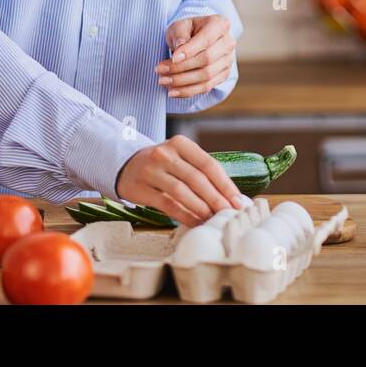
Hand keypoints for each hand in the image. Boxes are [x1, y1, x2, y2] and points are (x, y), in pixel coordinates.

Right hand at [115, 135, 245, 225]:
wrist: (126, 166)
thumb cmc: (163, 165)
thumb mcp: (180, 158)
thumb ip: (202, 173)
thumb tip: (231, 197)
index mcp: (180, 144)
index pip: (208, 164)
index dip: (225, 184)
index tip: (238, 201)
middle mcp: (164, 154)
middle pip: (196, 179)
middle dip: (216, 199)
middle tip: (229, 214)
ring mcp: (150, 171)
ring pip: (182, 192)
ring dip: (201, 208)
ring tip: (213, 219)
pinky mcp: (140, 188)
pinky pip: (167, 205)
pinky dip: (185, 215)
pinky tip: (196, 222)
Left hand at [157, 14, 234, 98]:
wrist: (194, 39)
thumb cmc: (185, 31)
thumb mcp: (179, 26)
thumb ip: (179, 34)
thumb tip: (180, 48)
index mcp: (219, 24)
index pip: (206, 39)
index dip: (190, 51)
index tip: (173, 58)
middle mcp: (228, 42)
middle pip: (207, 59)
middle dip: (181, 68)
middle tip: (160, 70)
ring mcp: (228, 61)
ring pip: (206, 76)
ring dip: (182, 81)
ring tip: (162, 81)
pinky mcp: (223, 75)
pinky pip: (206, 87)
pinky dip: (188, 91)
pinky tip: (172, 91)